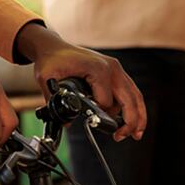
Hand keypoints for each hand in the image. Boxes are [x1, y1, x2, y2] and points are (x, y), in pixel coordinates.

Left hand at [15, 24, 146, 140]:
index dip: (99, 116)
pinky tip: (134, 120)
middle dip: (130, 121)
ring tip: (135, 134)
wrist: (54, 47)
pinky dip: (134, 106)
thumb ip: (53, 99)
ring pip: (135, 95)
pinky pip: (131, 90)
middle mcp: (111, 67)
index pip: (106, 102)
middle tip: (122, 137)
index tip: (91, 123)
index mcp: (97, 68)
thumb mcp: (47, 78)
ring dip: (138, 115)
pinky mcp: (115, 71)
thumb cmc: (52, 59)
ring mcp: (116, 68)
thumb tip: (66, 122)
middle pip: (129, 99)